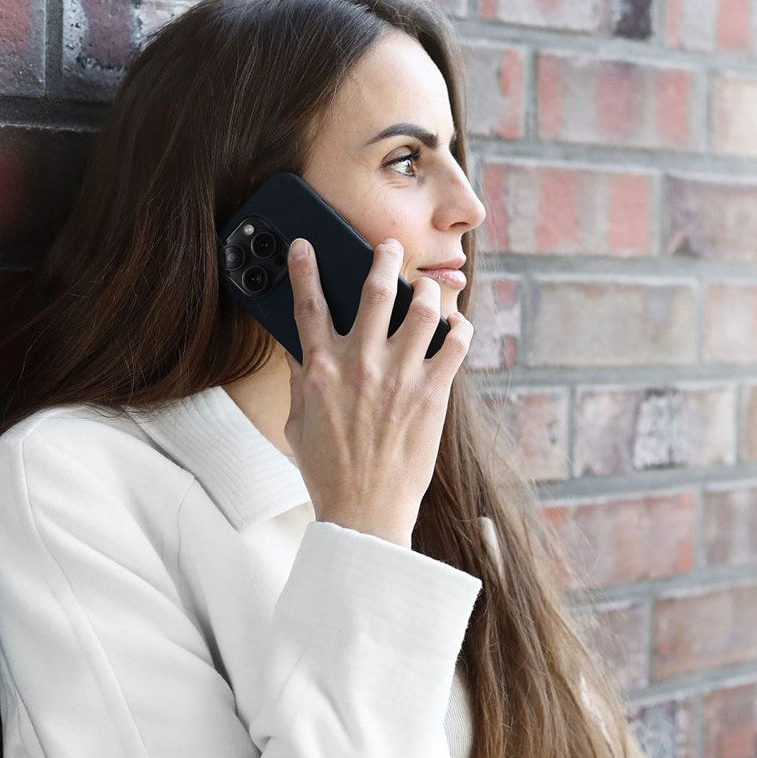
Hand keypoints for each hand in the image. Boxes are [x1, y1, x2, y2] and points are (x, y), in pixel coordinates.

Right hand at [282, 236, 473, 548]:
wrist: (364, 511)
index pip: (308, 304)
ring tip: (428, 286)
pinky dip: (460, 328)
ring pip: (421, 309)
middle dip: (382, 259)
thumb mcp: (296, 423)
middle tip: (388, 247)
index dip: (305, 268)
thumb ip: (298, 381)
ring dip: (427, 289)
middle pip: (374, 291)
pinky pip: (456, 346)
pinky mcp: (432, 394)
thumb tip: (296, 349)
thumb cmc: (327, 471)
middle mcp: (360, 364)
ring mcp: (399, 377)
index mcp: (320, 370)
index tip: (305, 245)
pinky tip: (458, 325)